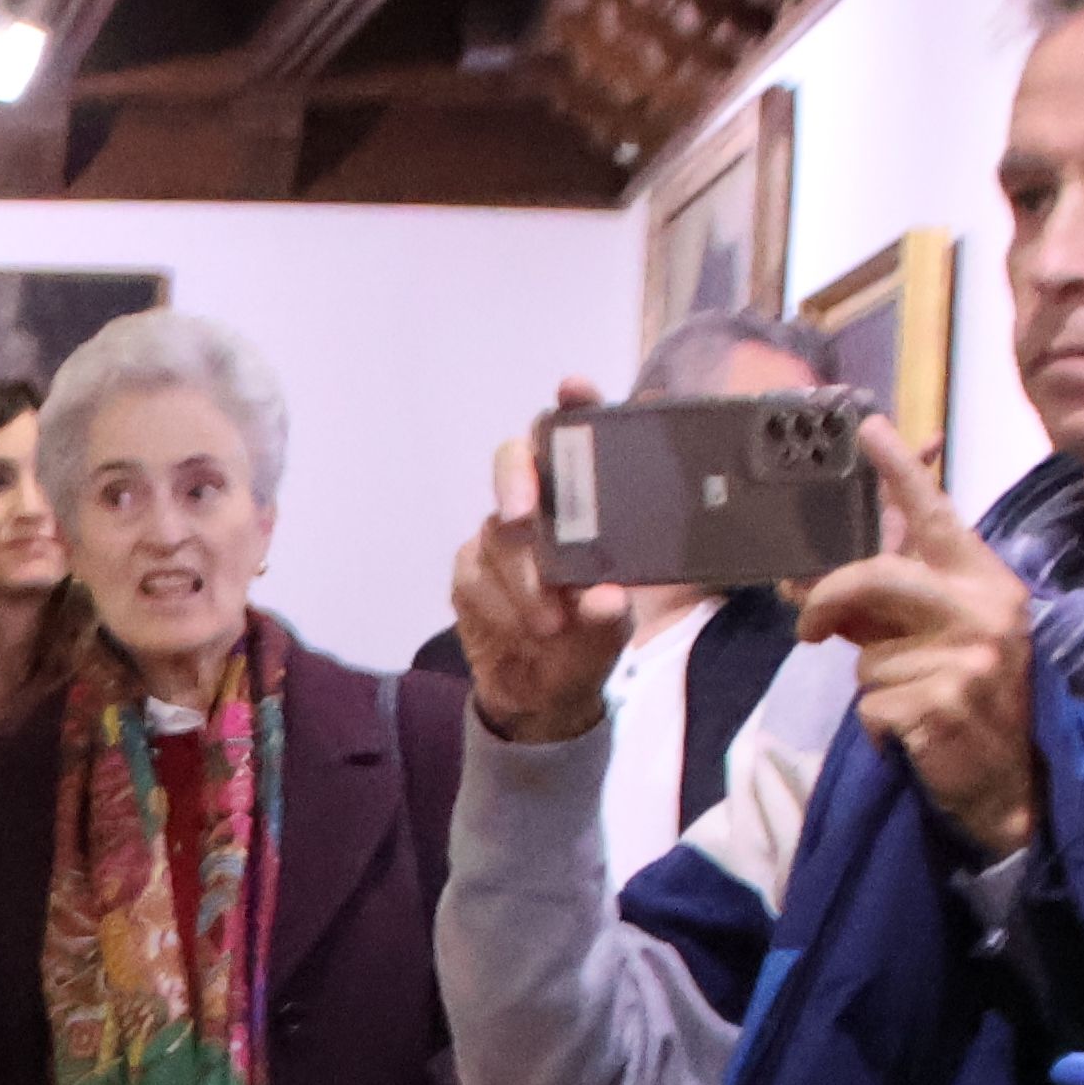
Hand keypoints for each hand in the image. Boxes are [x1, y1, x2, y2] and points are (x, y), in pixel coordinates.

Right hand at [454, 378, 640, 746]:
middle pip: (514, 461)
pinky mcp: (468, 569)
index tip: (572, 388)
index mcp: (587, 501)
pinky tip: (522, 631)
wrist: (544, 696)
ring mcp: (498, 535)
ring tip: (551, 625)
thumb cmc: (590, 642)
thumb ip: (611, 613)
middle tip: (523, 516)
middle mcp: (539, 505)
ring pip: (496, 533)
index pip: (577, 438)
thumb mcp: (615, 629)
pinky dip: (499, 606)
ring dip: (522, 580)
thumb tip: (604, 599)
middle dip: (516, 482)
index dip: (575, 406)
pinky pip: (473, 575)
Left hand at [807, 421, 1041, 859]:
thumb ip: (896, 603)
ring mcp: (967, 658)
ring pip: (867, 654)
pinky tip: (913, 736)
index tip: (868, 429)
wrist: (1013, 785)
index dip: (900, 473)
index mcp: (988, 582)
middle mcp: (984, 610)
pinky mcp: (941, 705)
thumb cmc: (973, 701)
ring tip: (914, 702)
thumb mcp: (950, 636)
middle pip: (877, 577)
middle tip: (809, 629)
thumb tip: (816, 583)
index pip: (937, 516)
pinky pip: (870, 705)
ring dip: (872, 685)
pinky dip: (877, 727)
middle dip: (830, 600)